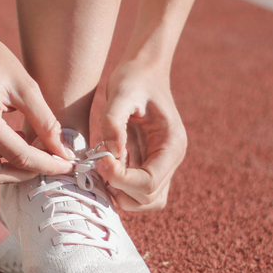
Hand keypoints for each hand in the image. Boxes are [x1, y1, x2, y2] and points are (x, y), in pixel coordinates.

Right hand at [0, 22, 74, 186]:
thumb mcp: (26, 87)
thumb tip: (64, 154)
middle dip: (24, 174)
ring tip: (26, 152)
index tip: (68, 165)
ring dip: (5, 173)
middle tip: (47, 162)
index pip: (19, 156)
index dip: (48, 164)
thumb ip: (46, 123)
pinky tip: (8, 144)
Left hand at [97, 60, 186, 211]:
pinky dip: (121, 188)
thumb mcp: (121, 92)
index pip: (150, 182)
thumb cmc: (134, 79)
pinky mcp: (150, 164)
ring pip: (146, 201)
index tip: (101, 161)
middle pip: (149, 198)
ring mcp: (162, 164)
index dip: (122, 179)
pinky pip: (138, 191)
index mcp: (172, 144)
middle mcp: (171, 159)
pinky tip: (106, 167)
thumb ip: (113, 122)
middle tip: (100, 165)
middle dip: (121, 189)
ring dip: (121, 193)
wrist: (143, 71)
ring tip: (103, 169)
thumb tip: (111, 154)